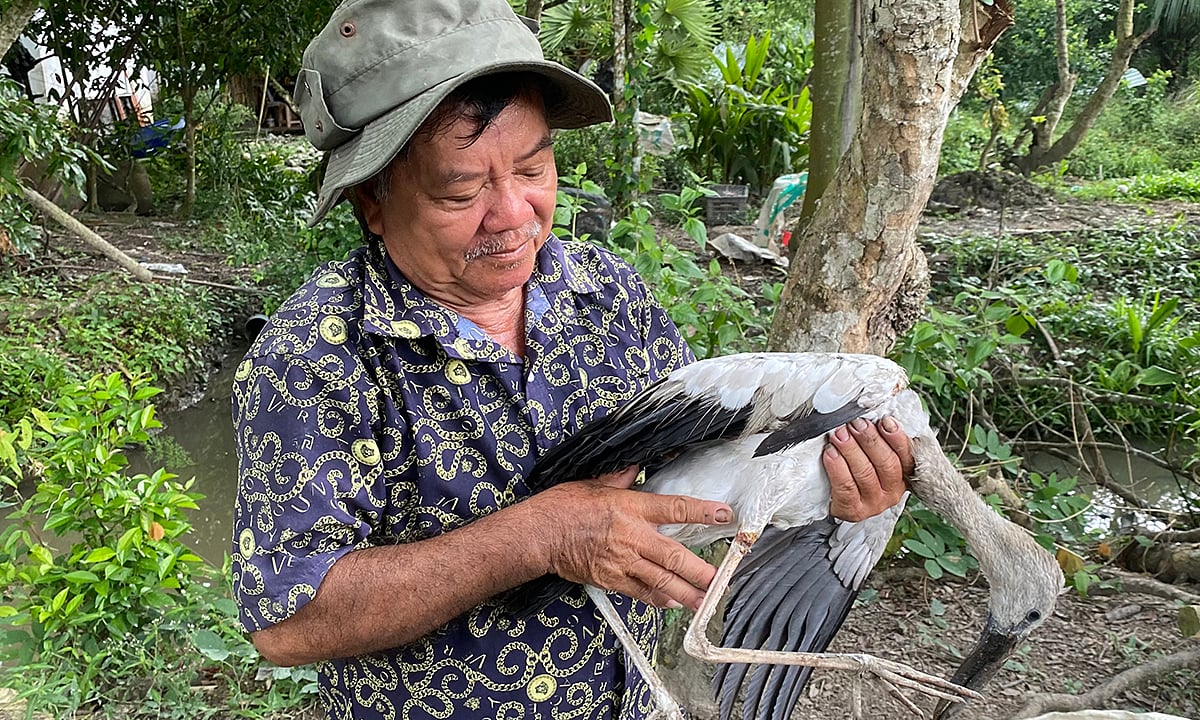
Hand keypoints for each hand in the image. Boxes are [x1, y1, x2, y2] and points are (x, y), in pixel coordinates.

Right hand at [533, 466, 732, 610]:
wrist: (539, 534)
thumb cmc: (564, 507)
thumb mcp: (595, 483)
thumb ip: (621, 478)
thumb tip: (636, 467)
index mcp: (631, 507)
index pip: (675, 507)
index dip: (703, 511)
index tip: (725, 515)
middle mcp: (631, 536)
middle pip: (674, 556)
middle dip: (700, 570)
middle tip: (719, 579)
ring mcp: (622, 561)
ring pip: (661, 581)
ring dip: (686, 593)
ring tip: (704, 601)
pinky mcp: (611, 580)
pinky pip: (641, 593)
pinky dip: (659, 600)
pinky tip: (674, 604)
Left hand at [823, 416, 912, 521]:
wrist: (833, 500)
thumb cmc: (854, 469)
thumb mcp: (872, 454)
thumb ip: (878, 437)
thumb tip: (873, 412)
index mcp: (903, 475)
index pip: (907, 456)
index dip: (896, 438)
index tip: (884, 421)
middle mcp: (892, 491)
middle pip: (886, 463)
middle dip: (870, 440)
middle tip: (855, 423)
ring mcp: (874, 503)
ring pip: (865, 473)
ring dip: (851, 450)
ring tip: (839, 434)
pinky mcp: (853, 511)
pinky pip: (846, 487)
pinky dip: (837, 468)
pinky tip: (830, 453)